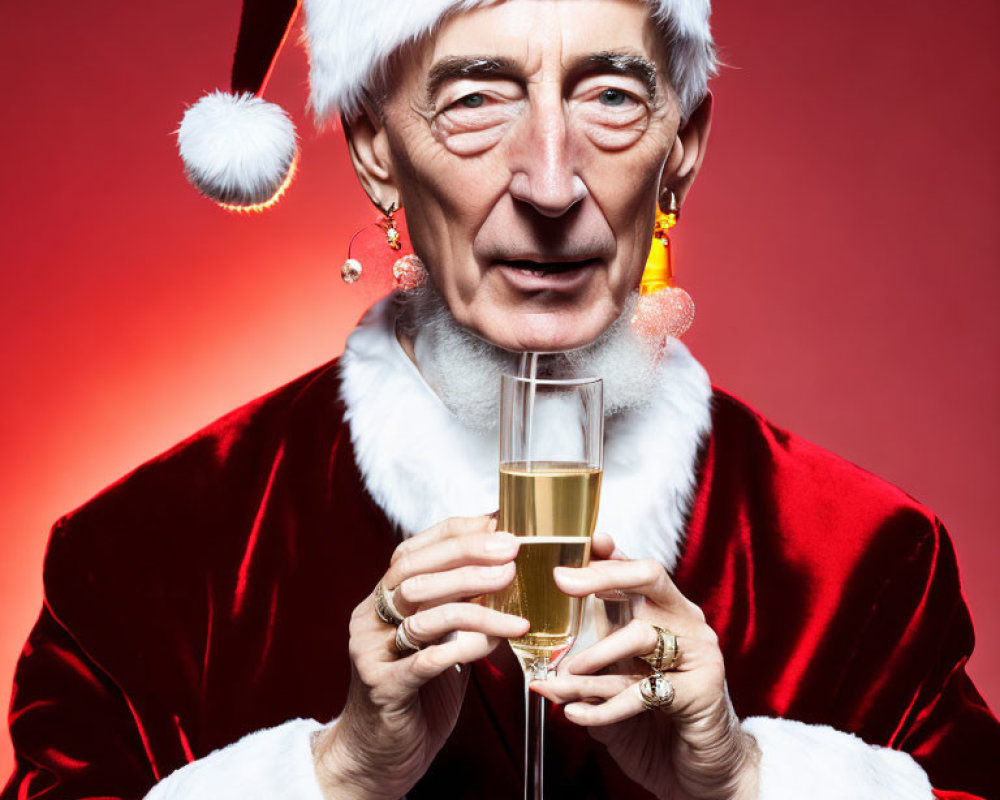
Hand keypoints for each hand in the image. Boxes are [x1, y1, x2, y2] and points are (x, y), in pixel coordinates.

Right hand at [311, 516, 528, 799]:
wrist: (378, 756)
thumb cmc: (417, 693)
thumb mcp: (438, 640)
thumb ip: (459, 606)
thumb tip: (506, 569)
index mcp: (381, 599)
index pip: (414, 549)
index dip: (457, 532)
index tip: (499, 524)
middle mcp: (369, 617)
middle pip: (414, 571)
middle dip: (466, 555)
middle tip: (510, 551)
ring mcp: (371, 651)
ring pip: (422, 611)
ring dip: (474, 600)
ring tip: (513, 596)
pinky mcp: (383, 686)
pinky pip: (426, 660)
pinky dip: (464, 646)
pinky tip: (495, 642)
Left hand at [532, 533, 759, 799]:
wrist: (699, 769)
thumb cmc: (653, 721)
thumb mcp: (616, 684)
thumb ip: (587, 666)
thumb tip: (537, 662)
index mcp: (666, 609)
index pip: (636, 568)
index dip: (608, 554)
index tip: (582, 542)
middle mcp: (686, 621)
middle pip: (648, 577)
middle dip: (603, 575)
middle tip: (562, 582)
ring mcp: (699, 653)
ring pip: (641, 633)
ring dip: (595, 655)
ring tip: (562, 676)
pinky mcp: (703, 691)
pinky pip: (645, 690)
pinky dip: (604, 706)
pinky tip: (574, 713)